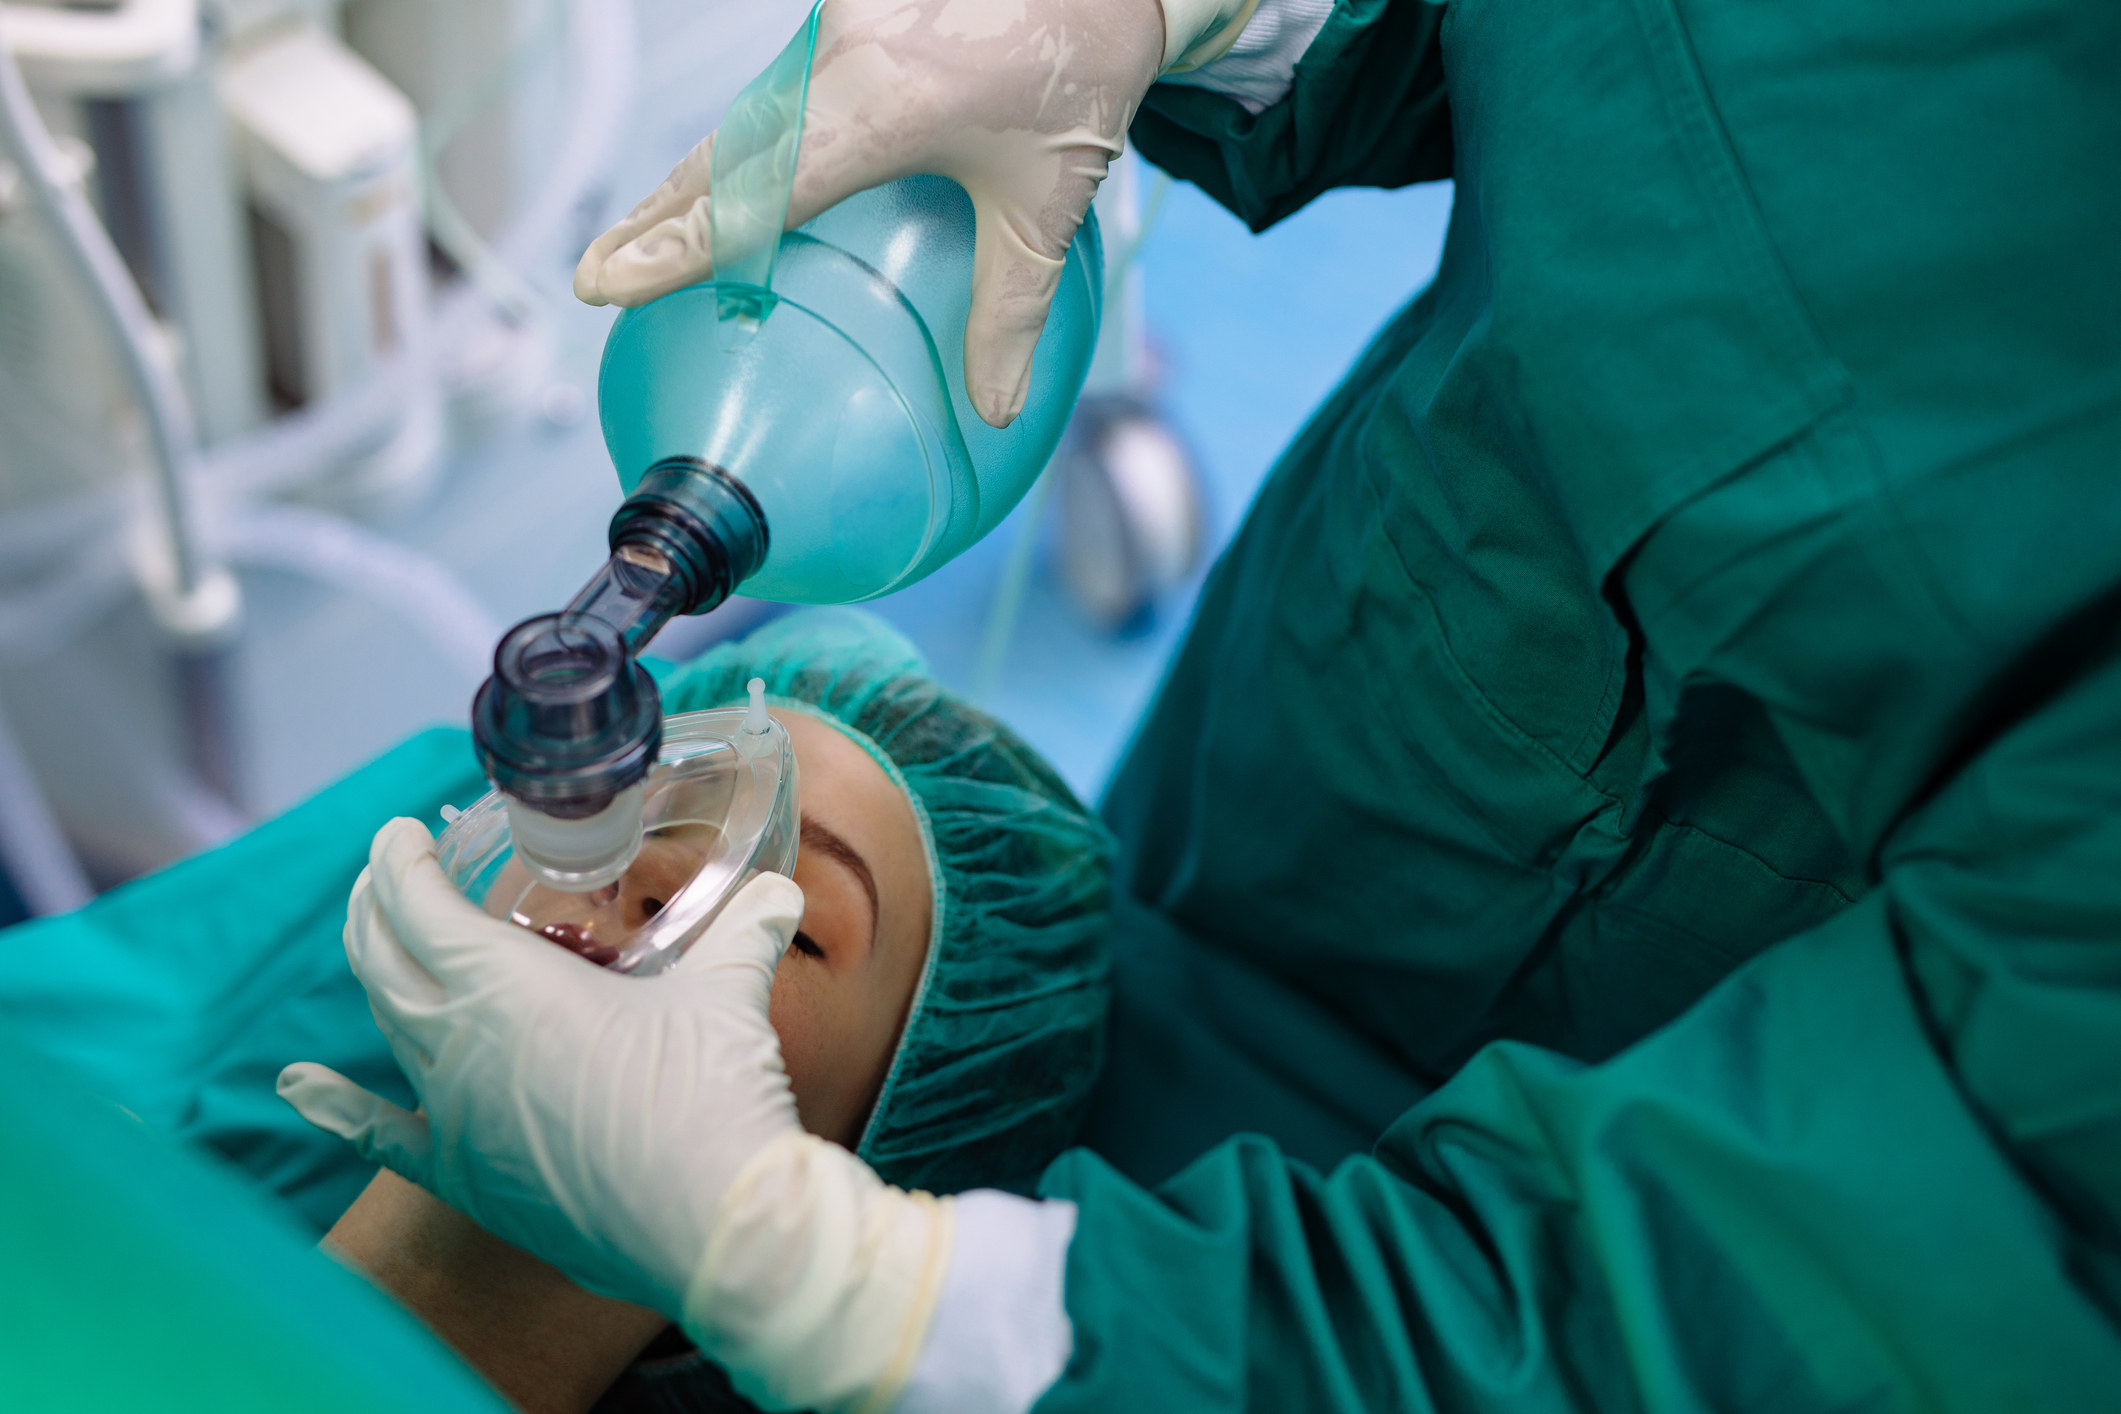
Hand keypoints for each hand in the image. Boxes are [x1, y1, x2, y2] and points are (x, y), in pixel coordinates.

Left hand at [283, 818, 953, 1412]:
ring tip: (378, 942)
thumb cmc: (710, 1094)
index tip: (406, 834)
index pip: (417, 902)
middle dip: (376, 905)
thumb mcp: (727, 991)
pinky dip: (334, 1104)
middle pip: (382, 958)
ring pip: (387, 1027)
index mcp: (501, 983)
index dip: (402, 859)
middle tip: (390, 875)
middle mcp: (455, 1043)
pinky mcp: (466, 1176)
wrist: (712, 1222)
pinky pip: (381, 1134)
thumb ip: (744, 930)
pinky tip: (296, 1083)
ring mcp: (453, 1113)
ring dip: (376, 974)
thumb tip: (776, 894)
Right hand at [573, 0, 1250, 427]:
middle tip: (592, 278)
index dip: (681, 240)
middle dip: (653, 216)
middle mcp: (846, 51)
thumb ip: (1013, 311)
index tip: (611, 281)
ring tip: (634, 242)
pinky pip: (785, 84)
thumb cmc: (1084, 73)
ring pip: (751, 113)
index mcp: (889, 101)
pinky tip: (717, 183)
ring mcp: (843, 20)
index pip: (759, 187)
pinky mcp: (850, 6)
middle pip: (727, 150)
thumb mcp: (1051, 204)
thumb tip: (994, 410)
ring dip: (692, 176)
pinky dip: (747, 139)